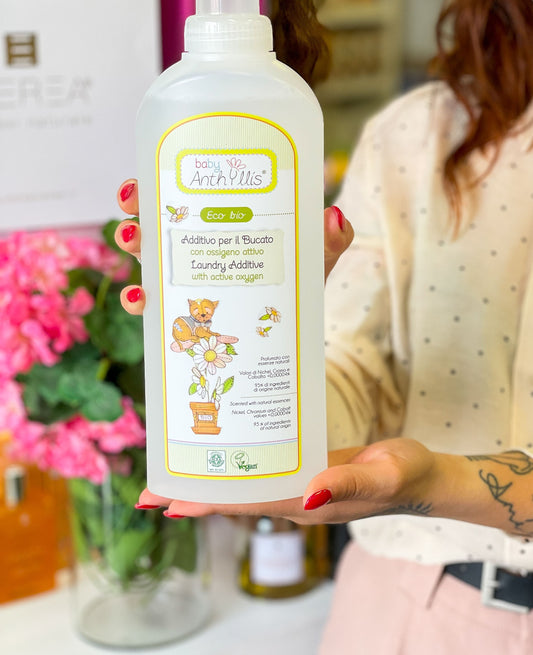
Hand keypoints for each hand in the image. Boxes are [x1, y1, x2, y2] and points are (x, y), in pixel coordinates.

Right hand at [115, 179, 354, 315]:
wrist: (300, 328)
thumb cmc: (301, 278)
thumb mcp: (316, 255)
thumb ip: (331, 238)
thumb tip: (334, 216)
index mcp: (225, 218)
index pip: (188, 191)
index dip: (160, 178)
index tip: (146, 175)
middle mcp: (201, 243)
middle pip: (158, 216)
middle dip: (137, 206)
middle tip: (134, 203)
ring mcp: (190, 277)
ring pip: (148, 255)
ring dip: (132, 246)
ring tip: (134, 243)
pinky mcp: (187, 312)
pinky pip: (155, 305)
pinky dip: (141, 301)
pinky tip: (141, 299)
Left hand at [136, 438, 442, 523]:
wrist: (424, 477)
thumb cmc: (408, 476)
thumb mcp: (383, 476)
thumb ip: (347, 484)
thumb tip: (307, 493)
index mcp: (310, 505)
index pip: (248, 503)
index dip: (206, 501)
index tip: (166, 502)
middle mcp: (299, 500)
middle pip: (237, 499)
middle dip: (194, 495)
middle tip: (149, 492)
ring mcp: (303, 488)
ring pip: (248, 486)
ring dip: (212, 481)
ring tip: (173, 472)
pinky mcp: (309, 472)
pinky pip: (266, 471)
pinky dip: (241, 465)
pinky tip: (226, 454)